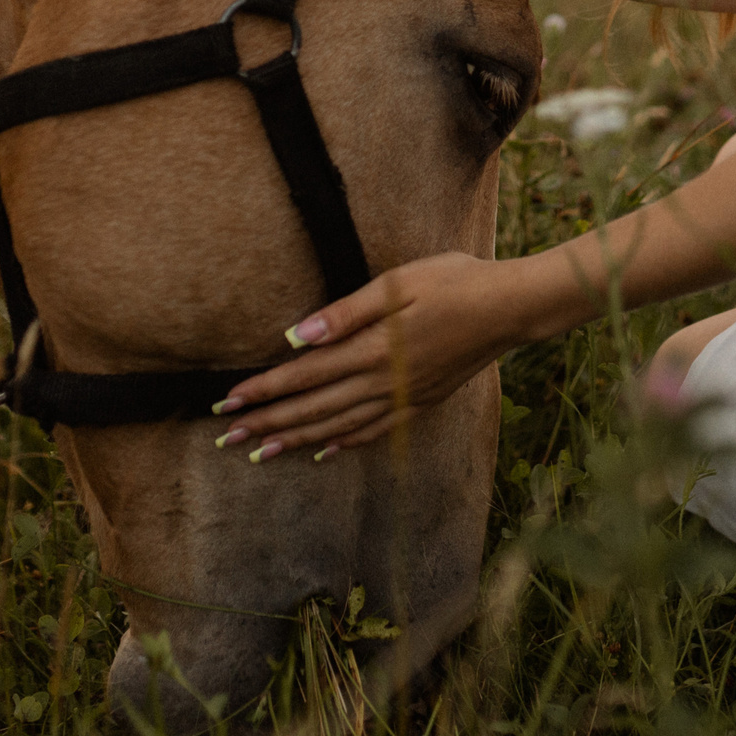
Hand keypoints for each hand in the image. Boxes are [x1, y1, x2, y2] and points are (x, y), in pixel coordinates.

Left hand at [208, 251, 532, 461]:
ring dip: (296, 439)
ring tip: (260, 452)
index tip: (226, 403)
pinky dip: (343, 443)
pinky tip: (324, 450)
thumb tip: (296, 338)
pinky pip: (373, 430)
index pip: (303, 376)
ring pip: (337, 426)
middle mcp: (382, 382)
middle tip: (226, 438)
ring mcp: (403, 397)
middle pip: (312, 408)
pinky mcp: (420, 402)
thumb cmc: (454, 282)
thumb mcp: (396, 283)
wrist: (510, 308)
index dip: (262, 390)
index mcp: (371, 350)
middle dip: (266, 422)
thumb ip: (344, 314)